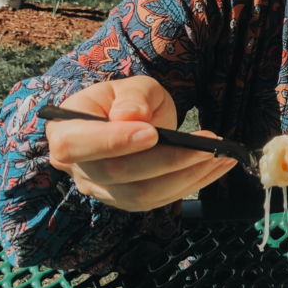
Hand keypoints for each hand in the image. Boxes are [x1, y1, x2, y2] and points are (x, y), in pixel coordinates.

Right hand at [45, 76, 236, 212]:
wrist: (128, 120)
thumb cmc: (125, 100)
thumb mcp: (131, 85)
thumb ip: (132, 96)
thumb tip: (130, 116)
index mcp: (66, 131)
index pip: (77, 145)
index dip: (114, 142)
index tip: (153, 133)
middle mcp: (77, 168)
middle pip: (118, 173)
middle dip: (168, 160)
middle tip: (207, 145)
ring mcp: (101, 190)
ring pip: (141, 195)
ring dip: (187, 177)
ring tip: (221, 156)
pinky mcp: (127, 201)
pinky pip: (158, 201)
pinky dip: (191, 185)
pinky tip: (216, 167)